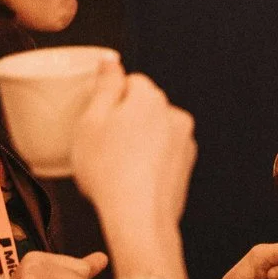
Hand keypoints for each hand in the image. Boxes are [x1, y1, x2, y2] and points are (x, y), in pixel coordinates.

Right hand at [69, 60, 195, 278]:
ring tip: (117, 168)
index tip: (96, 123)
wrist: (140, 219)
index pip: (130, 82)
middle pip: (144, 107)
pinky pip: (163, 155)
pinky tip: (133, 180)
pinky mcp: (186, 167)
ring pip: (155, 131)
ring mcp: (184, 142)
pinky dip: (150, 162)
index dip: (109, 101)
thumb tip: (110, 60)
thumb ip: (104, 86)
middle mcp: (174, 114)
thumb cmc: (108, 170)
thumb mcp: (91, 122)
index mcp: (150, 97)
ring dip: (139, 142)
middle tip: (102, 148)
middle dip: (125, 121)